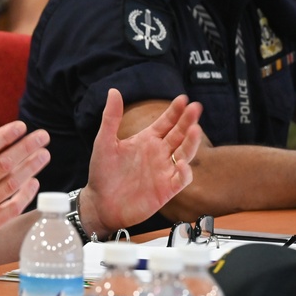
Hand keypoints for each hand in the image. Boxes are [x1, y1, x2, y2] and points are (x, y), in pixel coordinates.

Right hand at [0, 112, 48, 267]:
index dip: (5, 136)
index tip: (20, 127)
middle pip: (4, 164)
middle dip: (26, 147)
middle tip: (42, 137)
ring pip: (11, 185)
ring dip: (31, 167)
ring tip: (44, 155)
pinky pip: (11, 209)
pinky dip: (25, 195)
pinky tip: (33, 183)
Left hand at [79, 90, 201, 236]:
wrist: (100, 204)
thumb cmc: (102, 173)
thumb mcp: (104, 141)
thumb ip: (111, 117)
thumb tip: (113, 91)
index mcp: (146, 140)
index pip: (166, 122)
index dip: (175, 111)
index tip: (183, 98)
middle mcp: (158, 154)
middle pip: (179, 134)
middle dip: (188, 121)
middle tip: (196, 107)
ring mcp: (164, 171)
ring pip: (185, 154)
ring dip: (191, 142)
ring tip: (195, 129)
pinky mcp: (166, 190)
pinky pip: (181, 179)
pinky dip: (185, 172)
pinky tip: (181, 163)